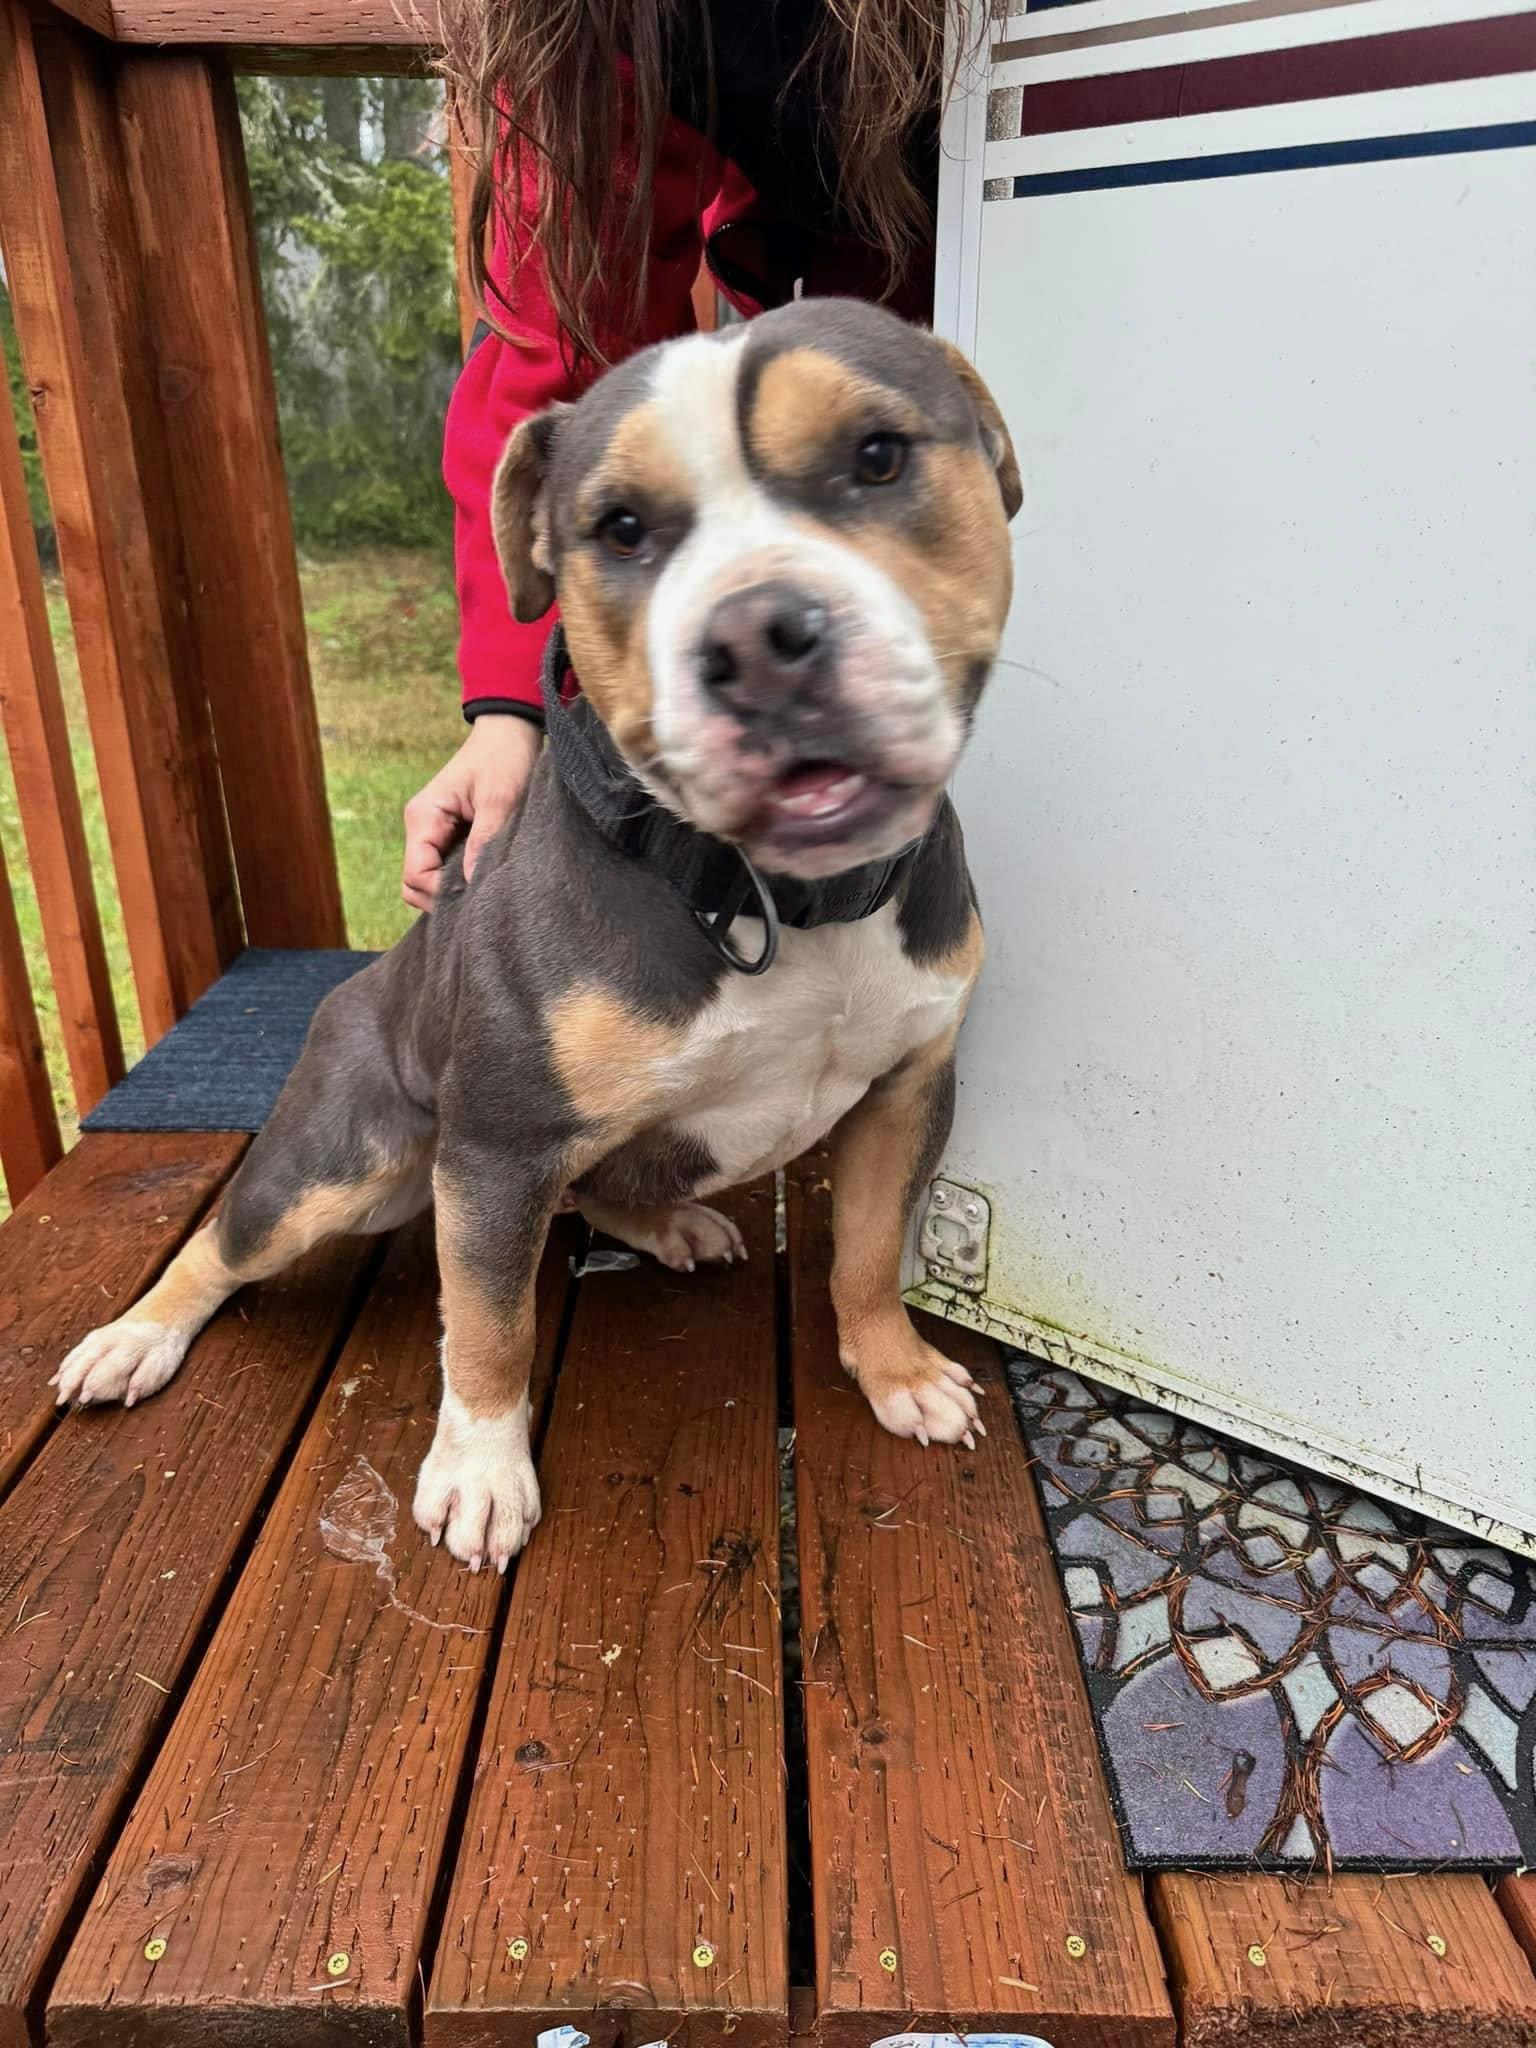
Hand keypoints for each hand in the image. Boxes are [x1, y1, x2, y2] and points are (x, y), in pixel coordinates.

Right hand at [402, 715, 540, 910]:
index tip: (474, 895)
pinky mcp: (448, 835)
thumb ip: (484, 841)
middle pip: (414, 884)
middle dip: (443, 897)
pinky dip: (460, 879)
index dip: (440, 893)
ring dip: (452, 889)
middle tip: (480, 898)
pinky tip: (483, 878)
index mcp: (424, 817)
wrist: (509, 732)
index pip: (415, 875)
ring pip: (428, 879)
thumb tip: (470, 884)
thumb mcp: (500, 799)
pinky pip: (444, 868)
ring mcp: (433, 832)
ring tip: (484, 887)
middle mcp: (420, 827)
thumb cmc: (504, 758)